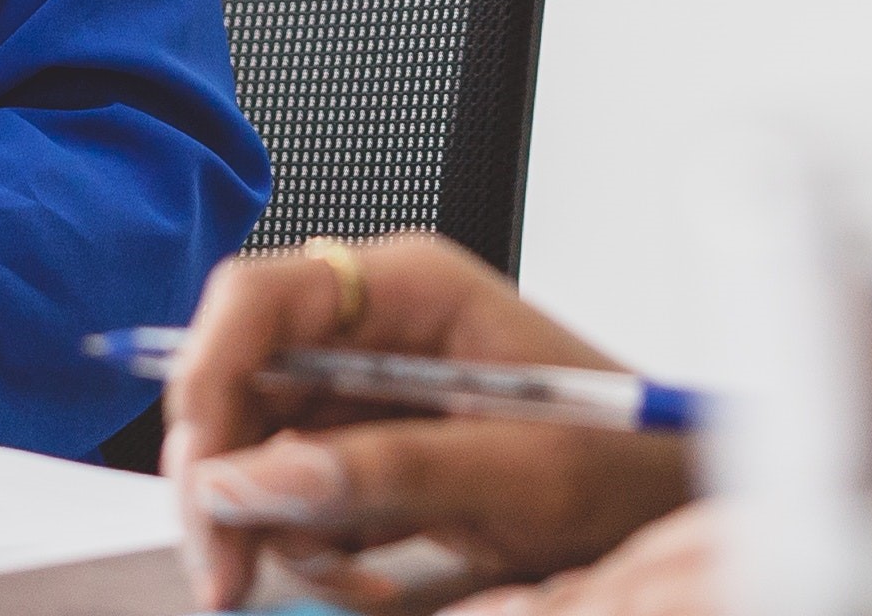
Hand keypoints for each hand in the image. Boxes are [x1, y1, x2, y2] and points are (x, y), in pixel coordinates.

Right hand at [164, 235, 693, 611]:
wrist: (672, 499)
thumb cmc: (625, 460)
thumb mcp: (515, 473)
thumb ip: (381, 470)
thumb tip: (256, 477)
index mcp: (410, 289)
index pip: (257, 299)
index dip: (207, 376)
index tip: (199, 472)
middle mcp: (374, 325)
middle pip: (238, 382)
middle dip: (225, 482)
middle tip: (226, 573)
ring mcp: (365, 385)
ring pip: (253, 448)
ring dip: (274, 529)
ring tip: (347, 581)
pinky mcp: (368, 443)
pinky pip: (293, 491)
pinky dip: (309, 547)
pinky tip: (362, 575)